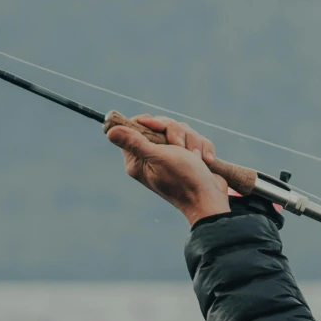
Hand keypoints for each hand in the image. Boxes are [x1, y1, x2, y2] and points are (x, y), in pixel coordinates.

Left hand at [105, 112, 231, 225]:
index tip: (159, 126)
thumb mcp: (158, 158)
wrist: (210, 198)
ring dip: (192, 142)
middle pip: (161, 124)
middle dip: (176, 132)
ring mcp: (171, 156)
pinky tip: (205, 162)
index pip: (135, 128)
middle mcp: (152, 156)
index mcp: (138, 159)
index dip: (148, 122)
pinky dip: (202, 148)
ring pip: (180, 130)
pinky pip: (194, 139)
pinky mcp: (187, 156)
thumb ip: (135, 143)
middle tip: (180, 147)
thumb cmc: (183, 180)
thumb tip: (110, 131)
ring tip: (196, 159)